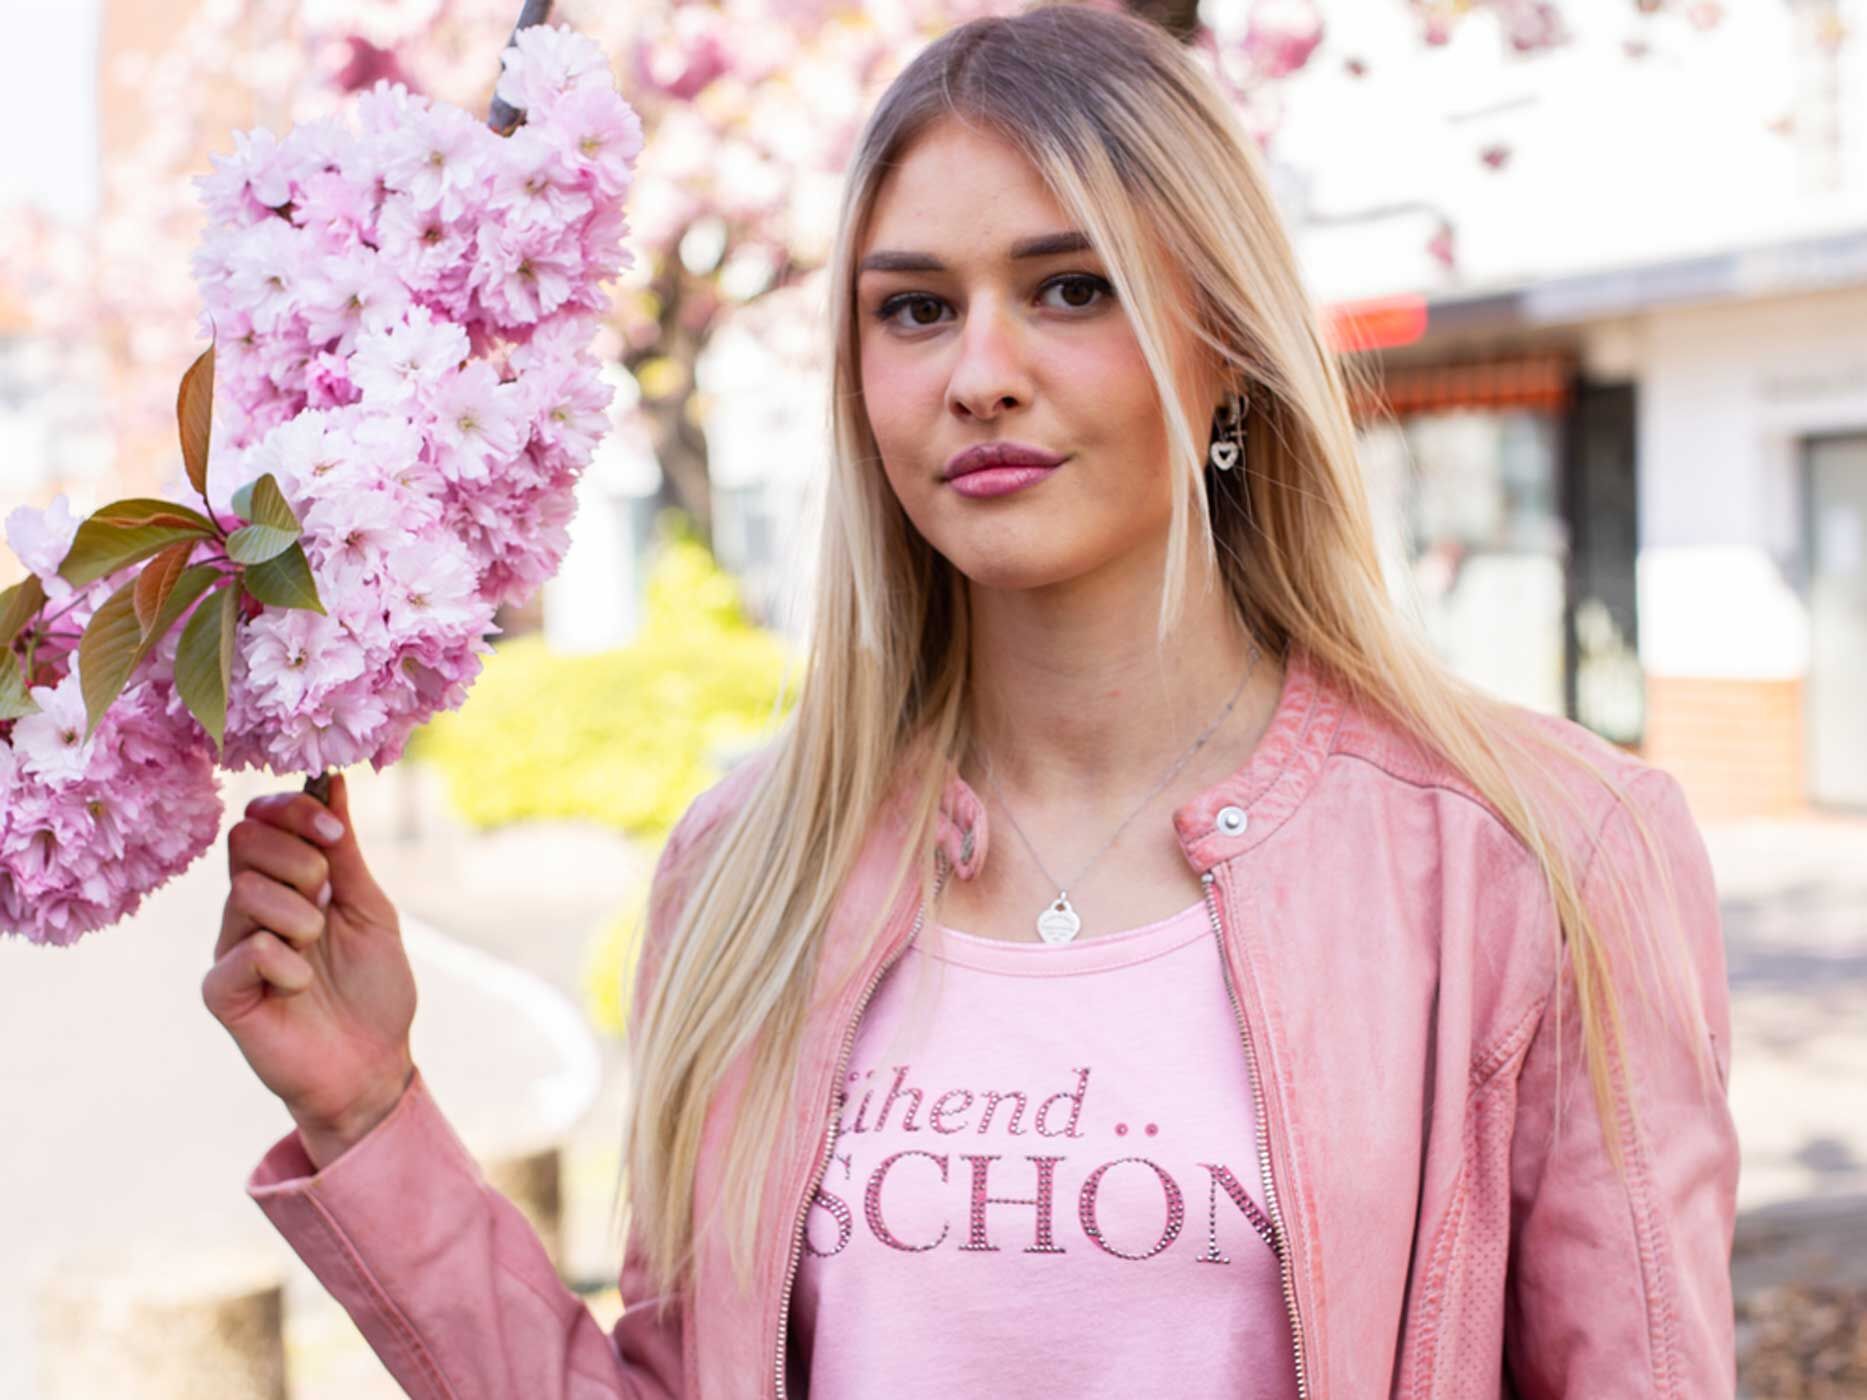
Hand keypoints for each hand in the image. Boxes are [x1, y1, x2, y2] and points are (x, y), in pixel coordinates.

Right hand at [203, 770, 416, 1164]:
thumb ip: (344, 851)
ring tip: (317, 952)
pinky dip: (289, 964)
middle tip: (328, 902)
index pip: (260, 819)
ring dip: (301, 918)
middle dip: (301, 860)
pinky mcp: (221, 992)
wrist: (374, 1063)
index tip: (335, 834)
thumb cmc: (373, 988)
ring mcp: (229, 949)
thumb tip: (332, 782)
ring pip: (245, 891)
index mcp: (282, 883)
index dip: (293, 811)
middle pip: (244, 840)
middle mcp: (247, 910)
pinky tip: (301, 988)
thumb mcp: (370, 907)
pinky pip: (246, 951)